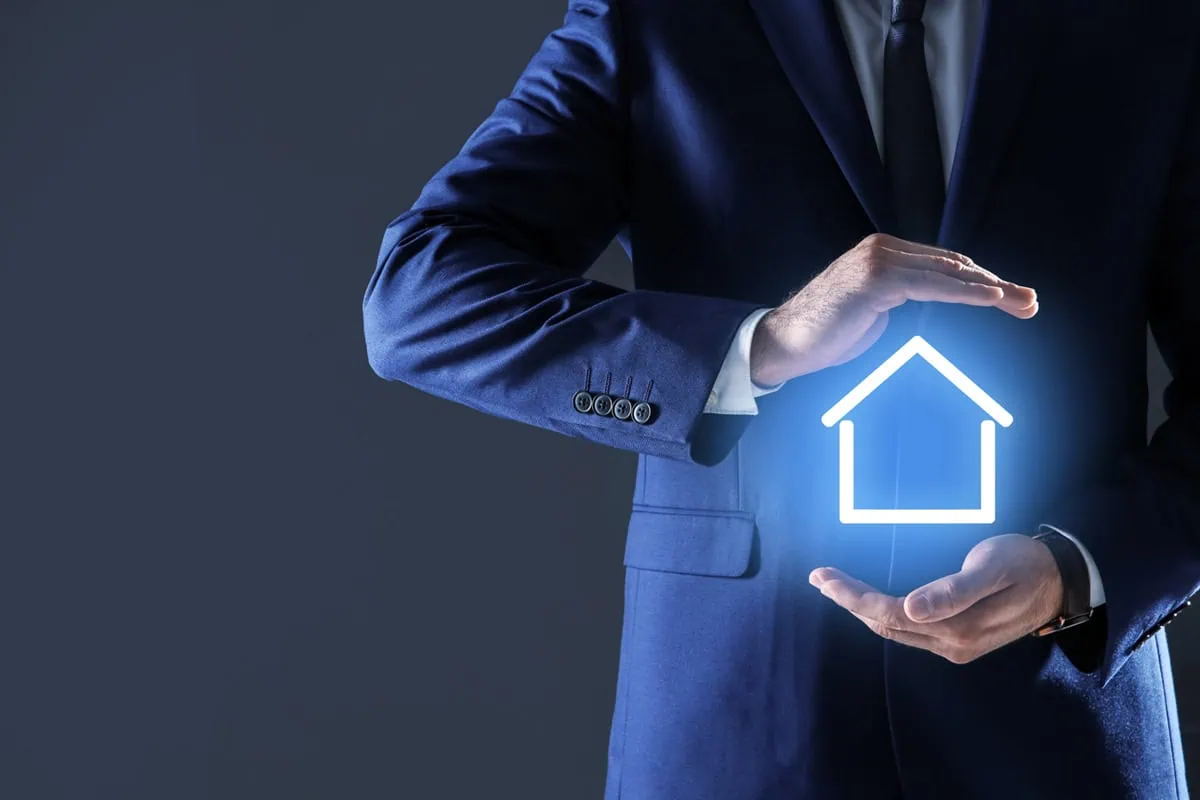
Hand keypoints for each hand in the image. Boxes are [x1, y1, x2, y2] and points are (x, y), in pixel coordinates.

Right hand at [749, 234, 1038, 385]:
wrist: (783, 343)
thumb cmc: (824, 335)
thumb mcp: (873, 312)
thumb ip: (901, 297)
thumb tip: (931, 298)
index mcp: (885, 252)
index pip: (945, 264)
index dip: (981, 281)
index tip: (1012, 299)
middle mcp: (884, 248)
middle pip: (954, 265)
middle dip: (997, 284)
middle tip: (1030, 301)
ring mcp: (879, 261)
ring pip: (949, 273)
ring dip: (992, 290)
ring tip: (1023, 303)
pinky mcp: (876, 279)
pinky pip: (932, 286)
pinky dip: (965, 293)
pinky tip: (992, 299)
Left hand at [808, 534, 1064, 663]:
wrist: (1060, 583)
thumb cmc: (1026, 565)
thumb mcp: (993, 569)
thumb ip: (954, 591)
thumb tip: (911, 608)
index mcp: (957, 627)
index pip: (889, 614)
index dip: (853, 597)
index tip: (824, 576)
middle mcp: (951, 644)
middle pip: (884, 624)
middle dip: (848, 601)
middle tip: (819, 576)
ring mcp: (954, 646)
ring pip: (893, 629)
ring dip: (860, 608)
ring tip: (832, 585)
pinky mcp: (957, 640)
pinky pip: (908, 630)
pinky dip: (881, 613)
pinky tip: (867, 600)